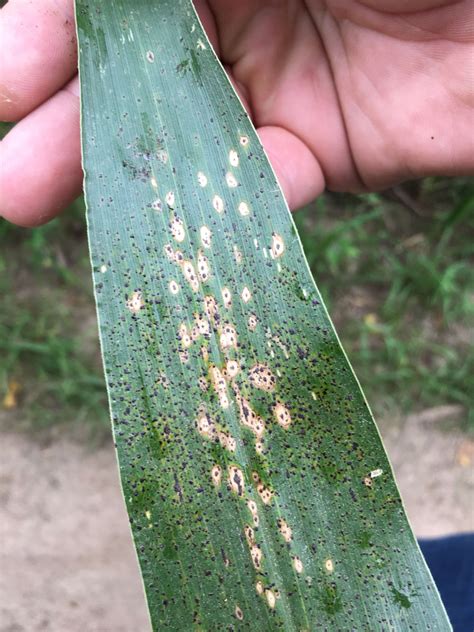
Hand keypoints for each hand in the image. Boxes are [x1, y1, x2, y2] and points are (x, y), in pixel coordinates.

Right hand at [0, 0, 471, 225]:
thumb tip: (83, 0)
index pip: (109, 1)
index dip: (50, 37)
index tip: (8, 84)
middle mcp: (236, 17)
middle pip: (132, 76)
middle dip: (65, 123)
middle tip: (9, 179)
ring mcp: (277, 89)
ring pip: (185, 141)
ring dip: (123, 178)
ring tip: (39, 201)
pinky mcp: (325, 151)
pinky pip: (268, 183)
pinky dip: (233, 202)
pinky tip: (188, 225)